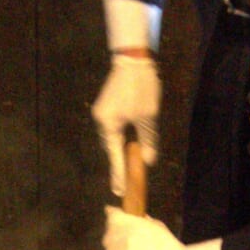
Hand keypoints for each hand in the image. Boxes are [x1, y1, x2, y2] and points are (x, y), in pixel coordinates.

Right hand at [90, 54, 158, 197]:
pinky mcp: (109, 105)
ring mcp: (103, 111)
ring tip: (127, 168)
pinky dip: (123, 138)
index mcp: (108, 124)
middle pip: (112, 146)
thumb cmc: (141, 87)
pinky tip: (129, 145)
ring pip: (114, 137)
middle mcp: (101, 119)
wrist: (133, 59)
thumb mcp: (148, 117)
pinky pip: (115, 128)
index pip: (114, 154)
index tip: (118, 191)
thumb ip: (147, 140)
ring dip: (122, 150)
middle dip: (119, 163)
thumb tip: (147, 161)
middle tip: (123, 185)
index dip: (118, 173)